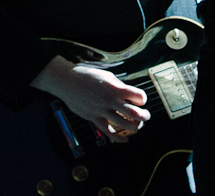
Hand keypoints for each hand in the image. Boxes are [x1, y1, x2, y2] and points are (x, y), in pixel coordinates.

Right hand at [31, 56, 149, 142]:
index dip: (143, 99)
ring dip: (134, 127)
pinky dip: (118, 138)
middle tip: (146, 116)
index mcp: (115, 87)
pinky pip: (108, 132)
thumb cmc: (87, 76)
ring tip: (138, 126)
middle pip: (134, 113)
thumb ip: (119, 86)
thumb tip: (129, 95)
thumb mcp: (107, 76)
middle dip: (144, 116)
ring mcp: (102, 110)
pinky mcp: (94, 118)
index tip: (141, 100)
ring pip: (123, 124)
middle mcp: (110, 100)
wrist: (67, 81)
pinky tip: (125, 140)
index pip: (138, 96)